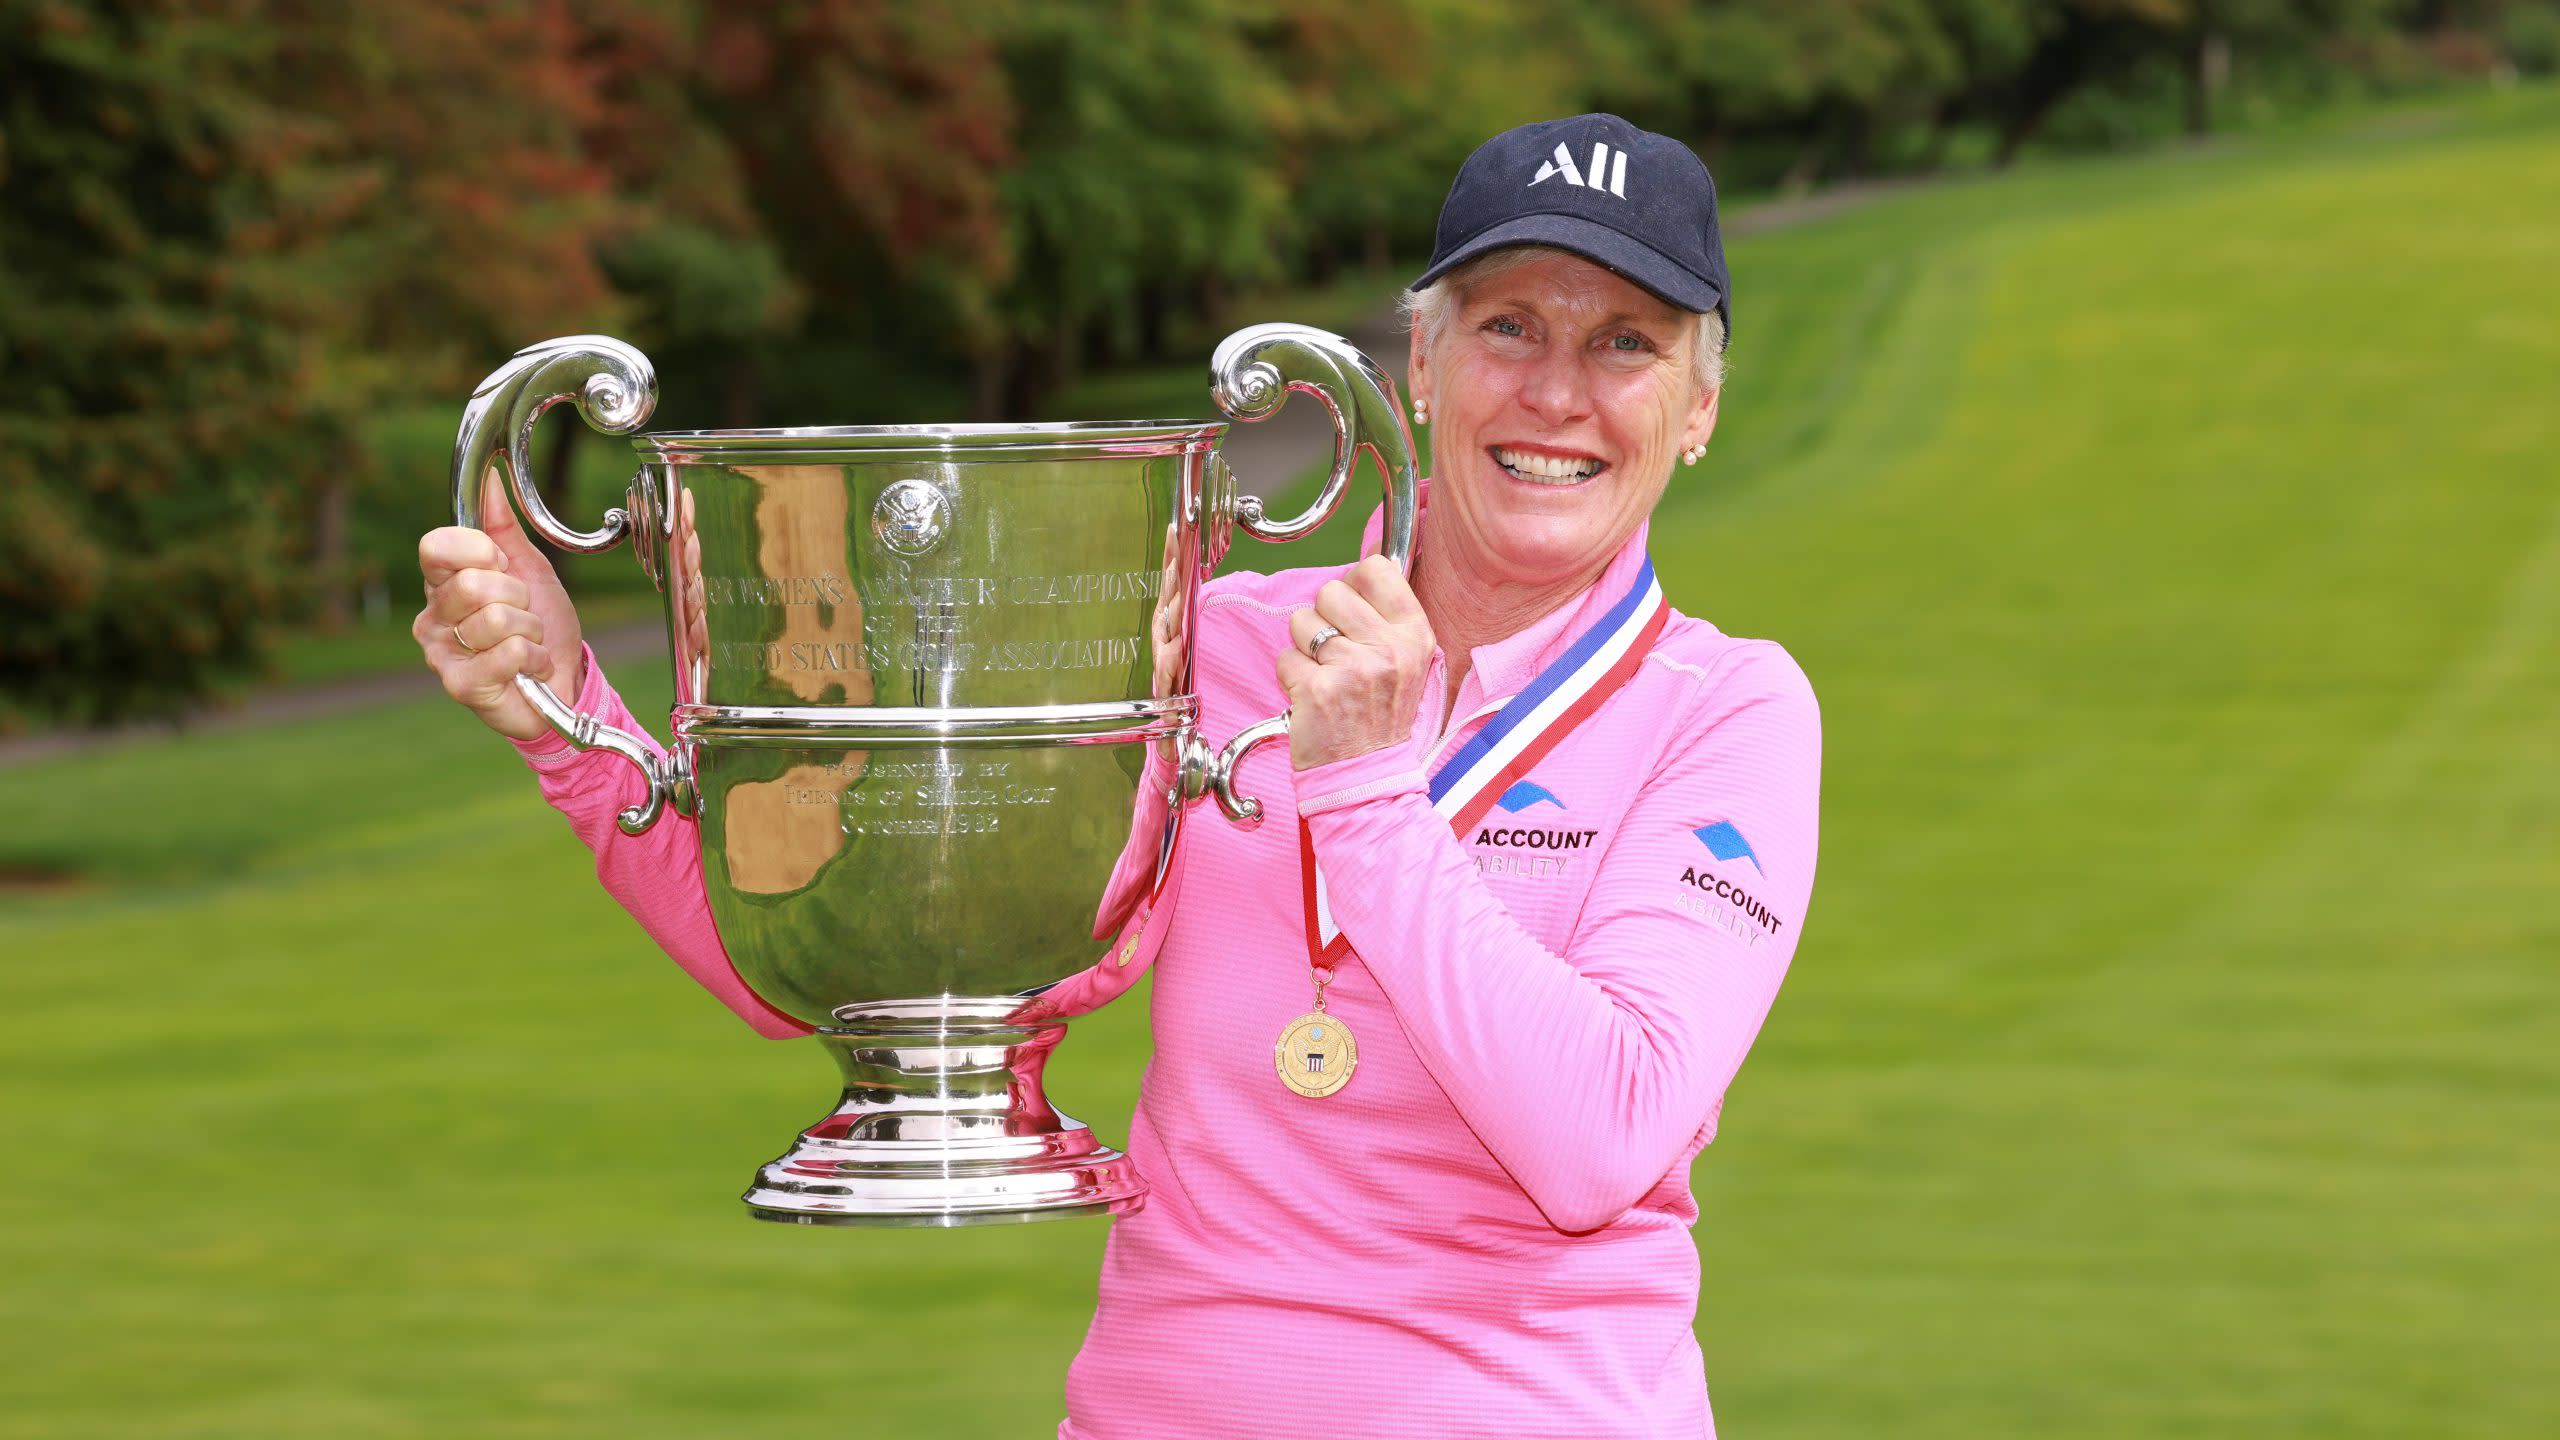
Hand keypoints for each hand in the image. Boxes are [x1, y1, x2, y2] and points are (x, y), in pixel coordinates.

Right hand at [413, 468, 586, 740]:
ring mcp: (441, 653)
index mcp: (443, 583)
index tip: (504, 569)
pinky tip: (529, 669)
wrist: (565, 685)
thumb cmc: (543, 628)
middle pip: (473, 583)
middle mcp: (432, 617)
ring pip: (495, 619)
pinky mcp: (460, 685)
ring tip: (527, 644)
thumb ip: (504, 527)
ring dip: (529, 631)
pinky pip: (507, 652)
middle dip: (517, 598)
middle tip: (523, 615)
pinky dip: (534, 658)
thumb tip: (489, 478)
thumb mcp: (530, 569)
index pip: (438, 546)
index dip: (483, 552)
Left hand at [1276, 554, 1435, 768]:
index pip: (1375, 570)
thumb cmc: (1380, 714)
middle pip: (1331, 591)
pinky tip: (1312, 695)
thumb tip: (1369, 557)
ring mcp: (1354, 668)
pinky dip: (1291, 676)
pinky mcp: (1318, 690)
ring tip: (1326, 674)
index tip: (1352, 611)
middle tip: (1336, 653)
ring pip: (1301, 621)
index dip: (1354, 584)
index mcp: (1415, 634)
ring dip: (1305, 647)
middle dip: (1324, 618)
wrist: (1366, 774)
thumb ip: (1388, 612)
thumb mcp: (1407, 659)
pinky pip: (1285, 657)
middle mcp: (1389, 648)